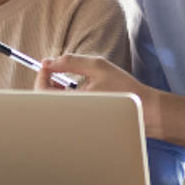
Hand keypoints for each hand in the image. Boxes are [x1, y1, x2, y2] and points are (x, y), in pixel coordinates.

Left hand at [36, 55, 161, 137]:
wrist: (143, 110)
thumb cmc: (124, 89)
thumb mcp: (97, 66)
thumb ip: (70, 61)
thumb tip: (48, 61)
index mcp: (73, 102)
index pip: (42, 92)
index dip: (40, 75)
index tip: (47, 65)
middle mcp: (72, 114)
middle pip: (45, 100)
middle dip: (47, 82)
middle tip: (56, 71)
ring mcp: (77, 120)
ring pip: (55, 105)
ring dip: (56, 89)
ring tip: (68, 80)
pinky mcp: (82, 122)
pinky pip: (65, 109)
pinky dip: (65, 97)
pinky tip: (77, 90)